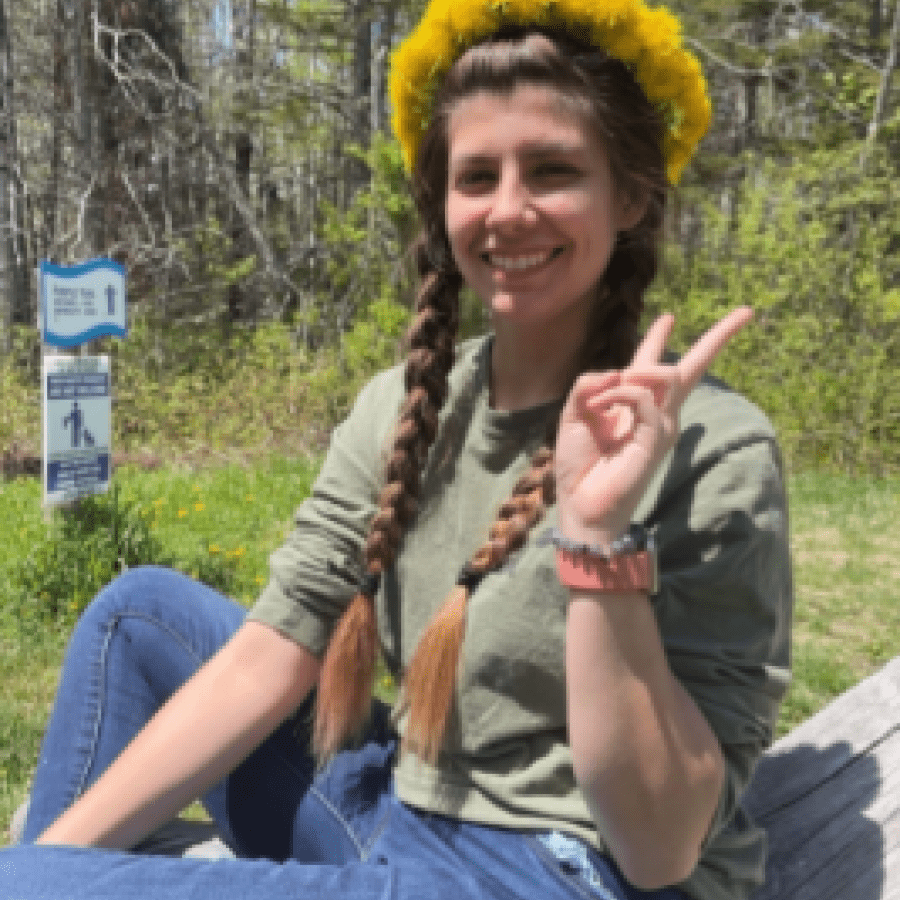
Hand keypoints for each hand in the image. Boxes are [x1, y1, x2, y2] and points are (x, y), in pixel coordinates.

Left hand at [554, 307, 752, 544]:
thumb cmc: (579, 463)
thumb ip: (589, 385)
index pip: (653, 366)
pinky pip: (643, 395)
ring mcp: (661, 425)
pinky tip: (601, 410)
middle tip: (746, 312)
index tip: (668, 317)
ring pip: (666, 373)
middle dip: (719, 337)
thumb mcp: (574, 414)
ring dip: (628, 374)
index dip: (658, 339)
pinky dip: (619, 393)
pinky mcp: (658, 437)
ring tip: (599, 402)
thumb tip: (616, 371)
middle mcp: (655, 413)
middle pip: (691, 368)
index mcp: (633, 405)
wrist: (581, 504)